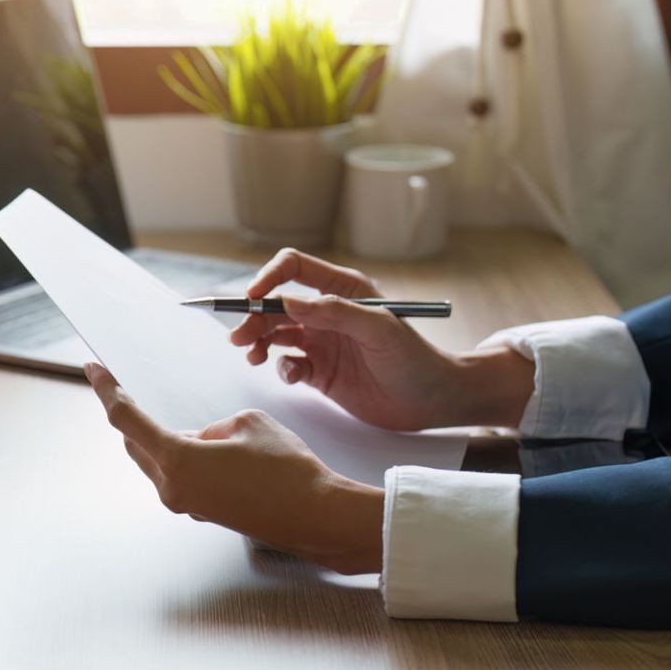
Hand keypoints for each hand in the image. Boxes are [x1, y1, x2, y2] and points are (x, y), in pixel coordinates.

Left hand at [85, 364, 383, 574]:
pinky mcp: (202, 513)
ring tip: (194, 426)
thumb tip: (203, 441)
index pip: (126, 419)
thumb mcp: (246, 423)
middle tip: (131, 390)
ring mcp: (186, 505)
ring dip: (163, 441)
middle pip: (137, 444)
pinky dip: (184, 459)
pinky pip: (180, 478)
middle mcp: (173, 488)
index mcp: (177, 460)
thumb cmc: (287, 469)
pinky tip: (209, 450)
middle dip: (134, 417)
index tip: (93, 370)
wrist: (315, 516)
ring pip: (158, 462)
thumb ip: (211, 426)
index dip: (106, 390)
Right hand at [229, 248, 531, 430]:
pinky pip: (287, 364)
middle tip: (240, 337)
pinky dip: (281, 369)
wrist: (431, 401)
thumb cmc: (414, 358)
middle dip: (254, 317)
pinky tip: (292, 375)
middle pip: (275, 304)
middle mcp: (327, 312)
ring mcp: (321, 342)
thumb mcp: (378, 328)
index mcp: (342, 289)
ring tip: (251, 355)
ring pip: (275, 334)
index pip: (293, 268)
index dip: (269, 278)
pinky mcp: (319, 372)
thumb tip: (286, 301)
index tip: (252, 297)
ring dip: (257, 342)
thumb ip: (334, 312)